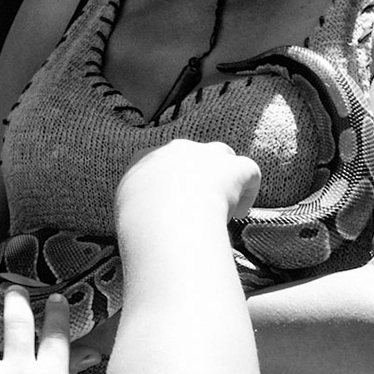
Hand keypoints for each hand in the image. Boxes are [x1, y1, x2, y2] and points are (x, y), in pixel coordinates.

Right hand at [115, 139, 261, 222]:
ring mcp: (206, 155)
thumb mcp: (124, 211)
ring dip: (224, 176)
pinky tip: (241, 212)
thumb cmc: (138, 223)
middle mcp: (176, 150)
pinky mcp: (234, 167)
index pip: (158, 160)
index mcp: (145, 158)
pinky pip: (248, 171)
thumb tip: (142, 224)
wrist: (162, 219)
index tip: (171, 202)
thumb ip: (135, 207)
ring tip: (224, 204)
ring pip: (222, 155)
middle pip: (192, 155)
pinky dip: (248, 191)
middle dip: (198, 175)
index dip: (168, 181)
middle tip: (198, 206)